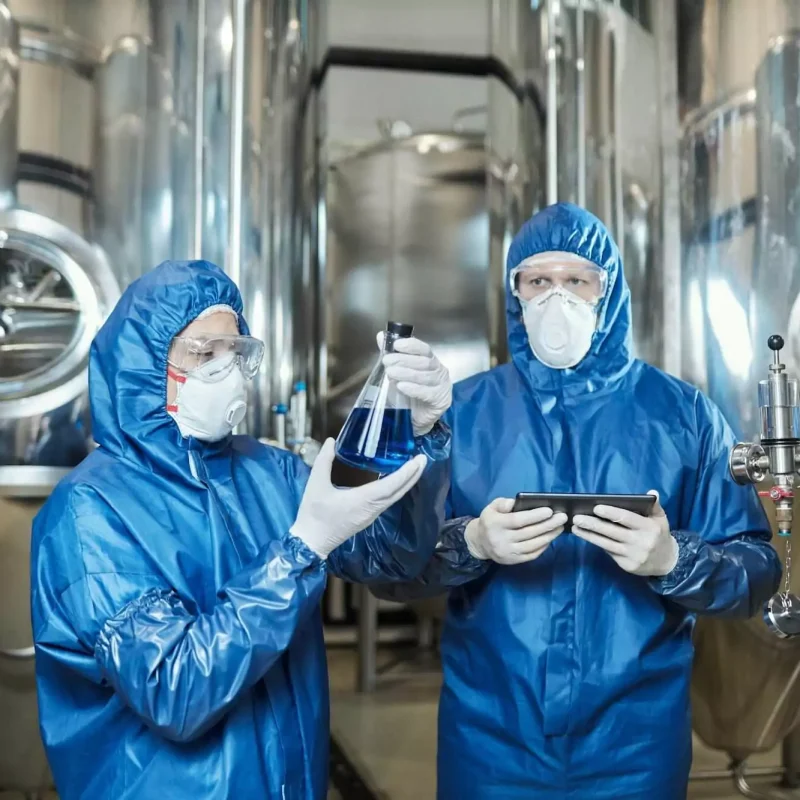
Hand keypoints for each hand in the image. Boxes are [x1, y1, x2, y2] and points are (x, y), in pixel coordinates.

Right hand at [291, 439, 426, 558]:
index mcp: (363, 500)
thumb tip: (332, 440)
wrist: (311, 541)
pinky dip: (396, 489)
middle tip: (423, 459)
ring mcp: (371, 515)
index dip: (407, 472)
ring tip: (414, 467)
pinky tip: (396, 480)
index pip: (392, 485)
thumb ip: (324, 460)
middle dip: (413, 475)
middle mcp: (372, 509)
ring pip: (395, 497)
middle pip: (399, 491)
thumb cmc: (313, 513)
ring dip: (406, 482)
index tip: (418, 459)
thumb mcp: (316, 483)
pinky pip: (388, 501)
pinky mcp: (368, 517)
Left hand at [378, 333, 451, 436]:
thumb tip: (380, 336)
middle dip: (403, 360)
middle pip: (424, 362)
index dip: (411, 345)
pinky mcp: (441, 401)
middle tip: (386, 361)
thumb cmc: (408, 394)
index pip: (424, 349)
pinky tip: (402, 387)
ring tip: (390, 373)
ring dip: (406, 373)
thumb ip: (392, 355)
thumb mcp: (398, 373)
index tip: (396, 345)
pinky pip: (428, 393)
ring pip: (425, 376)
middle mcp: (440, 372)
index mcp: (431, 362)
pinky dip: (414, 389)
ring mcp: (443, 386)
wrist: (415, 419)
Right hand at [465, 497, 566, 564]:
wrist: (480, 543)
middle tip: (562, 517)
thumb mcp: (491, 507)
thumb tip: (516, 502)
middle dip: (548, 525)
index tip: (549, 511)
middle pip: (529, 533)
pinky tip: (550, 538)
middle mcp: (501, 539)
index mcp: (495, 524)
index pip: (517, 520)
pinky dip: (543, 546)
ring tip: (560, 527)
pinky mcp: (513, 561)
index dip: (534, 516)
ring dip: (549, 536)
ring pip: (533, 545)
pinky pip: (532, 554)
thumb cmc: (490, 521)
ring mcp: (508, 552)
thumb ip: (503, 503)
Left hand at [572, 491, 678, 576]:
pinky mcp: (627, 566)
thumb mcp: (661, 519)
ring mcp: (633, 556)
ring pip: (606, 544)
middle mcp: (641, 542)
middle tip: (576, 517)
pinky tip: (586, 536)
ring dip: (589, 535)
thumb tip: (652, 492)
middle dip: (593, 524)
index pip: (626, 519)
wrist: (667, 562)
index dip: (610, 513)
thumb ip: (655, 505)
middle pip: (612, 532)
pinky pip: (609, 552)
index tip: (595, 508)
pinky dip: (597, 544)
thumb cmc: (659, 535)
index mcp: (649, 528)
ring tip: (575, 527)